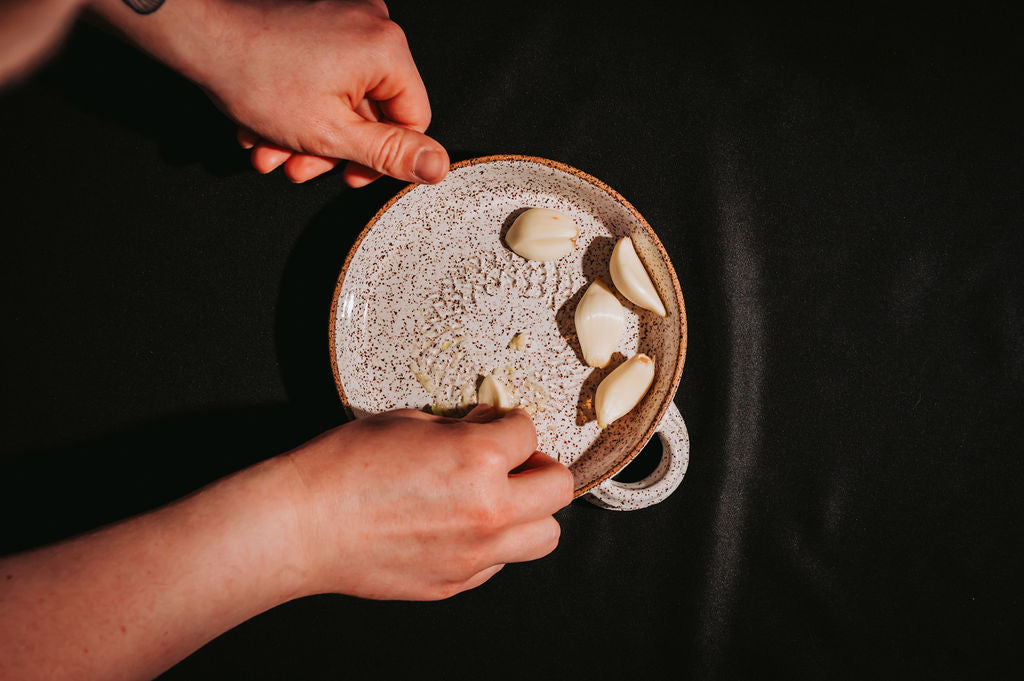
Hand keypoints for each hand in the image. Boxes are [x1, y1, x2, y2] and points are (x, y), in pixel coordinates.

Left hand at [86, 0, 448, 185]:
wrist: (199, 37)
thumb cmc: (257, 77)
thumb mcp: (332, 133)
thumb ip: (391, 154)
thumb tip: (439, 166)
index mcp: (387, 49)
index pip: (413, 118)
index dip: (381, 157)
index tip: (348, 175)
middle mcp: (371, 25)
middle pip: (373, 110)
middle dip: (331, 148)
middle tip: (300, 168)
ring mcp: (342, 19)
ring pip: (342, 99)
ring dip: (308, 135)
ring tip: (272, 151)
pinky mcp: (318, 20)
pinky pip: (324, 77)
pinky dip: (299, 107)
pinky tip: (266, 126)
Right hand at [286, 406, 574, 599]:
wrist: (302, 525)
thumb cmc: (344, 466)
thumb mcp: (408, 422)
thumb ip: (459, 428)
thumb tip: (485, 429)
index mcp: (479, 459)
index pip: (530, 434)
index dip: (512, 425)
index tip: (499, 426)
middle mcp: (489, 510)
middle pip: (558, 489)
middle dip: (540, 467)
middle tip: (516, 462)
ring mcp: (475, 555)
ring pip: (545, 537)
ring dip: (531, 514)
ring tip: (500, 501)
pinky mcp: (454, 584)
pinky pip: (498, 565)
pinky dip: (491, 545)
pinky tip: (459, 529)